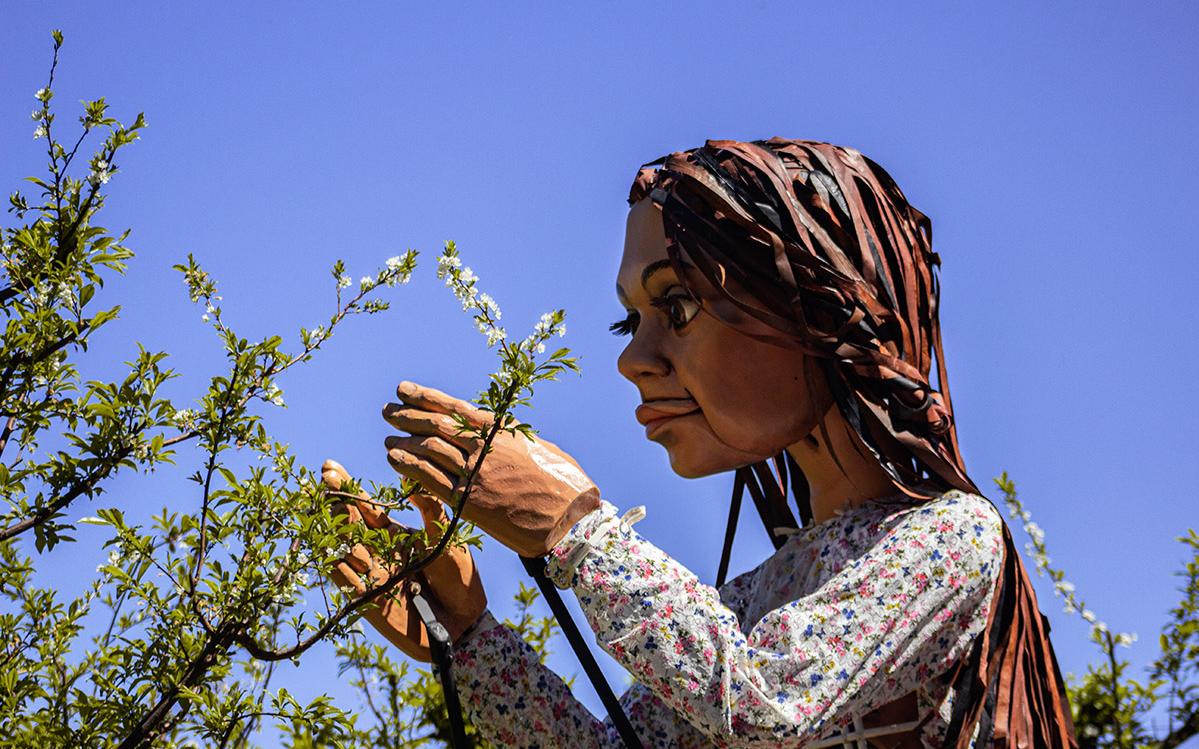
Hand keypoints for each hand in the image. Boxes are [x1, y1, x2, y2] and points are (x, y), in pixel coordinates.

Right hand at [320, 458, 486, 662]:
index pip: (367, 507)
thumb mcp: (445, 538)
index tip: (330, 467)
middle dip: (337, 499)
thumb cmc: (457, 578)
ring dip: (336, 528)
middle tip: (325, 477)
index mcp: (395, 535)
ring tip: (332, 504)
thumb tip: (410, 476)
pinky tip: (325, 546)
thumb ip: (429, 509)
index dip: (349, 487)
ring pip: (343, 548)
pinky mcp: (365, 602)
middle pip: (350, 523)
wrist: (463, 622)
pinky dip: (335, 564)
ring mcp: (370, 576)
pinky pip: (344, 581)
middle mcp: (378, 553)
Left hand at [382, 380, 600, 557]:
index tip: (404, 389)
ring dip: (403, 442)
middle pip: (436, 426)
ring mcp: (475, 475)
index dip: (425, 397)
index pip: (454, 408)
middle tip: (388, 411)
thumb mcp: (540, 447)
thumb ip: (512, 438)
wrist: (570, 520)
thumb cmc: (563, 483)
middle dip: (407, 416)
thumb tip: (494, 431)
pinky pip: (430, 480)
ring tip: (388, 438)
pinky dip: (408, 467)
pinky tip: (394, 459)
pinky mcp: (469, 503)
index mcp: (502, 431)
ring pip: (429, 450)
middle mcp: (485, 448)